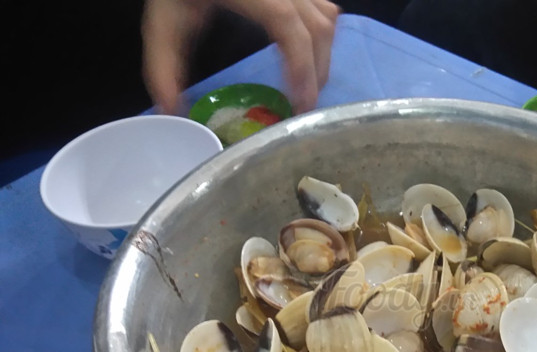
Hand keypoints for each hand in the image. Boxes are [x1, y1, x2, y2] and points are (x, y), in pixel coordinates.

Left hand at [142, 0, 338, 114]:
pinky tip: (307, 59)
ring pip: (326, 19)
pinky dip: (321, 38)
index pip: (287, 23)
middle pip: (316, 27)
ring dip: (321, 57)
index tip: (296, 100)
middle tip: (302, 108)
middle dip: (315, 72)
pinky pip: (323, 8)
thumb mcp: (163, 19)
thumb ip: (163, 64)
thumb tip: (169, 109)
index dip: (298, 64)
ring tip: (306, 89)